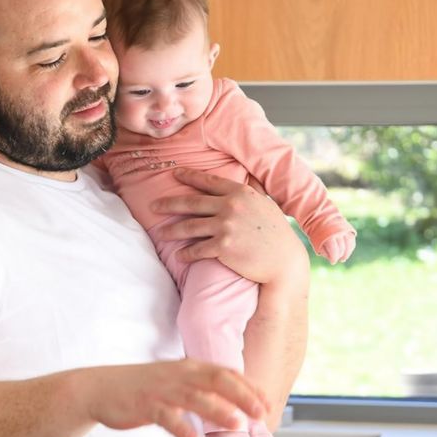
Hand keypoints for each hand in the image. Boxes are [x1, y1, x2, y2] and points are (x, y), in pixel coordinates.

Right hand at [75, 358, 270, 436]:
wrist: (102, 388)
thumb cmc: (144, 389)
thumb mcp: (178, 382)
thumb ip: (205, 391)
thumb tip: (236, 405)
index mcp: (191, 368)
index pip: (227, 373)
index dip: (250, 388)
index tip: (268, 403)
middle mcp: (180, 374)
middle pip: (217, 380)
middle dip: (242, 395)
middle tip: (261, 412)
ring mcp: (162, 389)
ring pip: (195, 397)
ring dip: (218, 409)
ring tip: (236, 424)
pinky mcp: (145, 404)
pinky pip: (165, 416)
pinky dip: (180, 427)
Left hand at [151, 168, 307, 284]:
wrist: (284, 262)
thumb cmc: (276, 235)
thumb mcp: (265, 206)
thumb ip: (250, 195)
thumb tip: (243, 184)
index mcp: (240, 193)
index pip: (208, 181)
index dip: (189, 177)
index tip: (174, 174)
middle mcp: (230, 206)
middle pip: (191, 202)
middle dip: (168, 204)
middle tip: (153, 206)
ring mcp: (226, 226)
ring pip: (189, 226)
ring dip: (171, 230)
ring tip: (160, 234)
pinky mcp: (223, 247)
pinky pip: (197, 249)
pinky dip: (185, 253)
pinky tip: (179, 256)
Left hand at [319, 231, 355, 263]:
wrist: (320, 218)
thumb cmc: (317, 233)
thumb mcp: (316, 243)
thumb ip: (324, 251)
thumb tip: (332, 259)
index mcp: (328, 236)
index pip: (334, 250)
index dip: (334, 258)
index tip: (332, 262)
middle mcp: (337, 232)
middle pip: (342, 248)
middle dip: (340, 256)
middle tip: (337, 260)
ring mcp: (343, 229)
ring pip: (349, 243)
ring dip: (347, 253)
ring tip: (343, 258)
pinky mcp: (347, 228)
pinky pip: (352, 239)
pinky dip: (350, 247)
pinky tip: (347, 252)